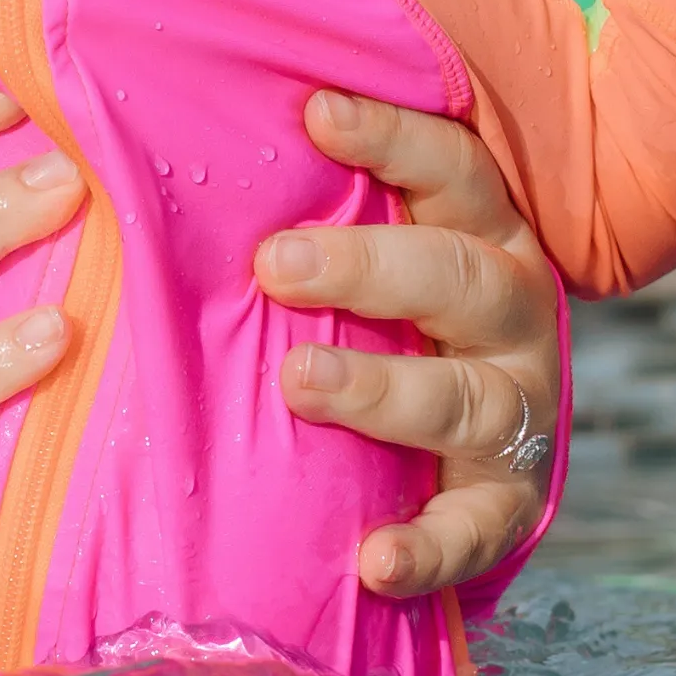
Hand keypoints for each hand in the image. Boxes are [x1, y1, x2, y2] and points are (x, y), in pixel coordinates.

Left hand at [256, 92, 562, 596]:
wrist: (441, 445)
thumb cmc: (367, 311)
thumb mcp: (353, 244)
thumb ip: (294, 189)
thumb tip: (160, 121)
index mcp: (477, 232)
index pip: (453, 170)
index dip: (392, 139)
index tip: (315, 114)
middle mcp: (508, 313)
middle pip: (459, 277)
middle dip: (369, 267)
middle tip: (276, 264)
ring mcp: (514, 409)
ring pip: (466, 397)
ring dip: (382, 392)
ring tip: (299, 382)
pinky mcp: (504, 501)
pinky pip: (476, 529)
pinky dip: (430, 548)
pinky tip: (376, 561)